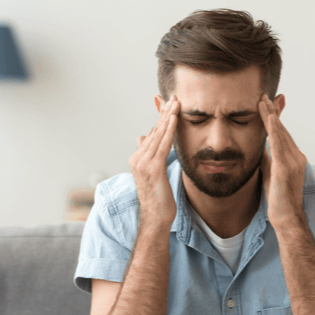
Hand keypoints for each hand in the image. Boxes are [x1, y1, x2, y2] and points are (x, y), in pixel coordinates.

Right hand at [129, 95, 179, 227]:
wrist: (156, 218)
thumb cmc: (159, 199)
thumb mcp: (154, 175)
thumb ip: (150, 156)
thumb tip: (143, 139)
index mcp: (137, 159)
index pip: (152, 134)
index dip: (161, 119)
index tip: (170, 105)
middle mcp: (137, 158)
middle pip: (154, 131)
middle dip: (165, 113)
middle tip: (174, 96)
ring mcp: (143, 163)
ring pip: (158, 135)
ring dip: (168, 117)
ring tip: (176, 102)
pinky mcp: (153, 168)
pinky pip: (162, 144)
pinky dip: (168, 129)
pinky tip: (174, 118)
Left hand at [258, 94, 306, 227]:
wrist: (287, 218)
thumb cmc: (278, 200)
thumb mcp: (270, 174)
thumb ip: (267, 159)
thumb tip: (260, 147)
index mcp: (294, 158)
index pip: (283, 134)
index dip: (275, 118)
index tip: (268, 104)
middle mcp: (296, 157)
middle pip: (282, 129)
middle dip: (272, 111)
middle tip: (264, 94)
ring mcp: (293, 161)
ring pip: (280, 133)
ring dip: (270, 115)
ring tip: (262, 100)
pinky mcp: (285, 168)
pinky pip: (278, 143)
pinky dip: (273, 128)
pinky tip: (267, 117)